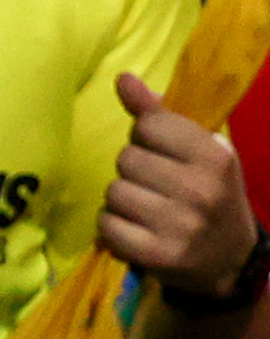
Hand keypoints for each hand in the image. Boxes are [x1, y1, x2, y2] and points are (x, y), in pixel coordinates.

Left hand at [105, 72, 256, 297]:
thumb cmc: (210, 194)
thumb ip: (160, 114)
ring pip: (113, 193)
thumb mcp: (200, 151)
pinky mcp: (159, 255)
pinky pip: (107, 226)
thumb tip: (123, 79)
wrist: (232, 259)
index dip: (145, 137)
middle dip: (132, 170)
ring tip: (147, 209)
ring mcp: (180, 225)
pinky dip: (113, 227)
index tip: (162, 153)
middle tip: (155, 186)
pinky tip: (136, 230)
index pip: (148, 125)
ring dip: (120, 200)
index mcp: (214, 156)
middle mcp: (200, 189)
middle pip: (125, 159)